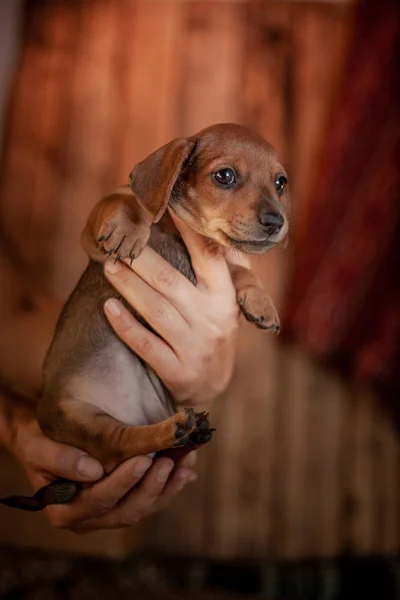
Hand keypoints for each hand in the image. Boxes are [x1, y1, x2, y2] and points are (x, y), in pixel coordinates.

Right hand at [6, 399, 195, 531]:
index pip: (98, 502)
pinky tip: (186, 471)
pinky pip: (149, 499)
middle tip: (167, 462)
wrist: (45, 438)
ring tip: (183, 466)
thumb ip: (59, 459)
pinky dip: (169, 486)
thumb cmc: (39, 441)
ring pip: (142, 508)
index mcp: (64, 511)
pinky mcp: (123, 500)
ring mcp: (107, 513)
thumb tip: (91, 471)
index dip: (122, 484)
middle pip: (126, 511)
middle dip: (150, 487)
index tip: (142, 460)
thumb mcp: (38, 447)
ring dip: (165, 489)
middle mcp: (87, 519)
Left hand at [103, 211, 238, 407]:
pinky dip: (125, 325)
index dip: (188, 229)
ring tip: (109, 266)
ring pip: (156, 310)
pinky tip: (107, 307)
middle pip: (171, 282)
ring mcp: (195, 347)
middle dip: (142, 259)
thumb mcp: (225, 302)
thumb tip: (198, 226)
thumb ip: (216, 271)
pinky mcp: (178, 371)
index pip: (208, 256)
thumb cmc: (212, 331)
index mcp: (225, 297)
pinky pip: (146, 345)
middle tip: (119, 241)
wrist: (211, 385)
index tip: (165, 206)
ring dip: (129, 286)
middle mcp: (212, 319)